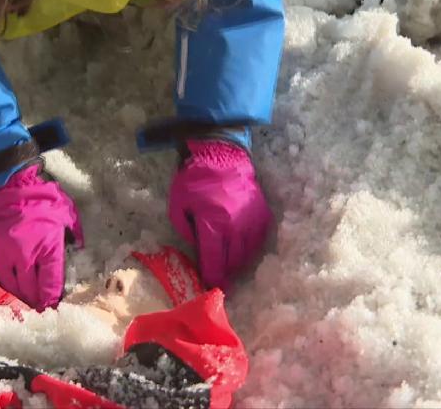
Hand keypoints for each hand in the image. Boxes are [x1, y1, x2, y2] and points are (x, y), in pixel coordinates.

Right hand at [0, 164, 82, 309]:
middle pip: (30, 291)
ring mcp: (4, 257)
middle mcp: (25, 256)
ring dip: (18, 302)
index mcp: (47, 246)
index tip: (52, 307)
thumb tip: (79, 248)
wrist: (10, 187)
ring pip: (11, 290)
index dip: (52, 298)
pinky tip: (3, 297)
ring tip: (22, 310)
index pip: (51, 282)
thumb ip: (75, 233)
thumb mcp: (67, 213)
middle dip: (35, 304)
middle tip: (38, 313)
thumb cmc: (42, 199)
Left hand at [168, 140, 271, 289]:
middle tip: (219, 282)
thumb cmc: (195, 178)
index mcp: (214, 224)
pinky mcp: (263, 214)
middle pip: (233, 262)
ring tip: (229, 269)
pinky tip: (242, 252)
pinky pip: (259, 241)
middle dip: (225, 274)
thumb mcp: (177, 203)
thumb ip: (184, 230)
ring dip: (238, 264)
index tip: (208, 286)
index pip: (214, 261)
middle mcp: (236, 226)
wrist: (223, 154)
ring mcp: (252, 220)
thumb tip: (197, 246)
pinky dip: (250, 250)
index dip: (211, 277)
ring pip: (248, 254)